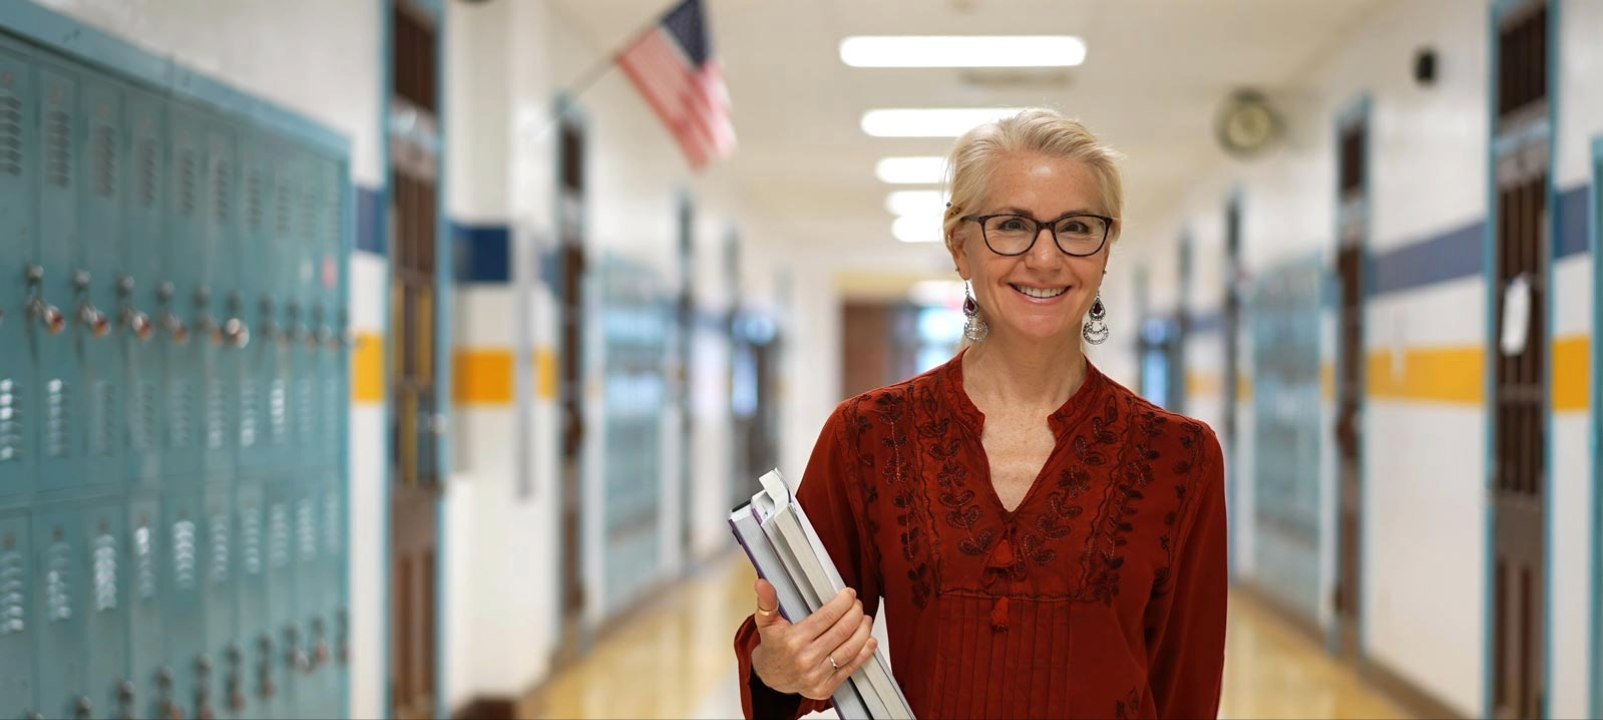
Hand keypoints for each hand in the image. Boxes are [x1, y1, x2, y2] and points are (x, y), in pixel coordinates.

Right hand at [749, 579, 877, 700]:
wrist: (770, 678)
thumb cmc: (773, 647)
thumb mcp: (765, 622)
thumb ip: (767, 601)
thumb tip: (762, 584)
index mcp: (793, 640)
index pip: (827, 617)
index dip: (843, 603)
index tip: (849, 594)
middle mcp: (806, 659)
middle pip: (842, 631)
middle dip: (855, 614)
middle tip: (857, 604)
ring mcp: (816, 675)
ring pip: (849, 649)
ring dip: (863, 631)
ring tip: (865, 619)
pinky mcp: (825, 688)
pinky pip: (850, 669)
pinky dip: (864, 654)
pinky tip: (869, 641)